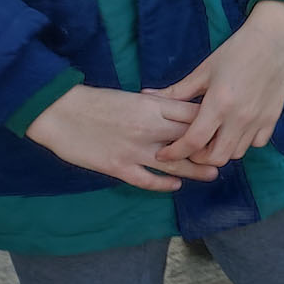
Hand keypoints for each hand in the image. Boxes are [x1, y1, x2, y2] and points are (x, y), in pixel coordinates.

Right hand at [26, 84, 213, 189]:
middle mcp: (149, 128)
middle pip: (190, 140)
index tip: (223, 130)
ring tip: (212, 174)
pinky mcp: (118, 166)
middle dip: (209, 148)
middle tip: (225, 155)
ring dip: (195, 170)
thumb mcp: (133, 97)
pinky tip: (176, 185)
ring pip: (174, 162)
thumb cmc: (96, 101)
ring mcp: (134, 149)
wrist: (58, 111)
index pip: (194, 115)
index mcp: (153, 107)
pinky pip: (147, 179)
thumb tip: (182, 112)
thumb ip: (158, 106)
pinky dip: (163, 183)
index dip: (211, 123)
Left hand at [148, 0, 283, 166]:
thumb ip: (177, 90)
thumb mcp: (204, 70)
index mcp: (219, 104)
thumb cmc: (237, 51)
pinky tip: (236, 129)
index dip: (175, 153)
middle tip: (190, 146)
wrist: (276, 40)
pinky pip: (257, 143)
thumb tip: (147, 95)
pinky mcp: (273, 118)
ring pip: (236, 153)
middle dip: (198, 157)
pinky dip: (244, 142)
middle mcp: (240, 118)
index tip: (164, 153)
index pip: (193, 142)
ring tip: (213, 138)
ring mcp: (259, 120)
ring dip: (221, 150)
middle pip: (216, 157)